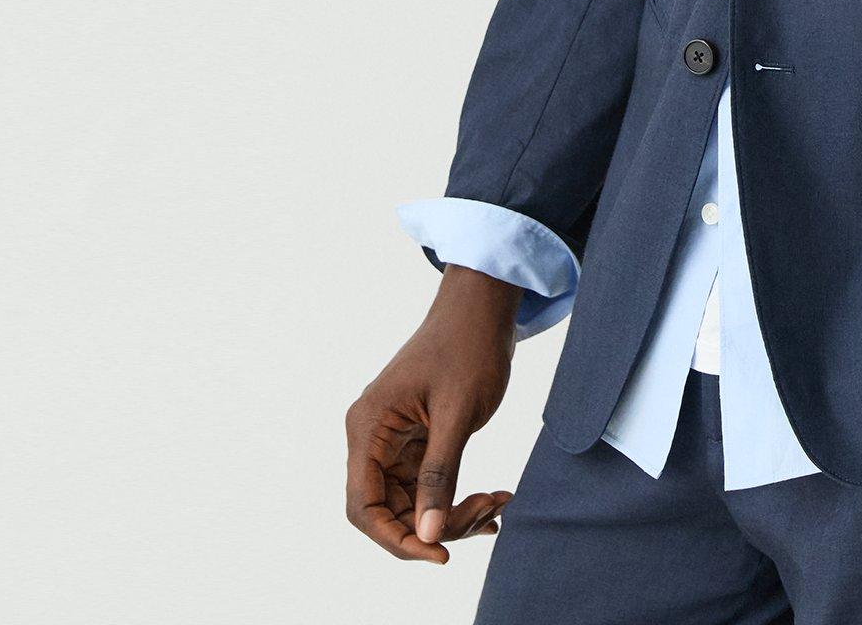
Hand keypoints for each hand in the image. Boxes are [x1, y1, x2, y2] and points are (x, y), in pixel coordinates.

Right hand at [345, 265, 521, 562]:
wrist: (483, 306)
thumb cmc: (468, 345)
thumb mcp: (459, 412)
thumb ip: (440, 474)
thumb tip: (429, 535)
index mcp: (369, 427)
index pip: (364, 507)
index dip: (396, 540)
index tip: (439, 555)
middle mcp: (372, 437)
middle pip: (389, 510)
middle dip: (437, 524)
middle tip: (486, 515)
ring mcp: (393, 439)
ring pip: (412, 502)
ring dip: (452, 513)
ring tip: (497, 503)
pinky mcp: (416, 439)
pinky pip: (428, 483)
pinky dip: (457, 496)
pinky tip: (492, 501)